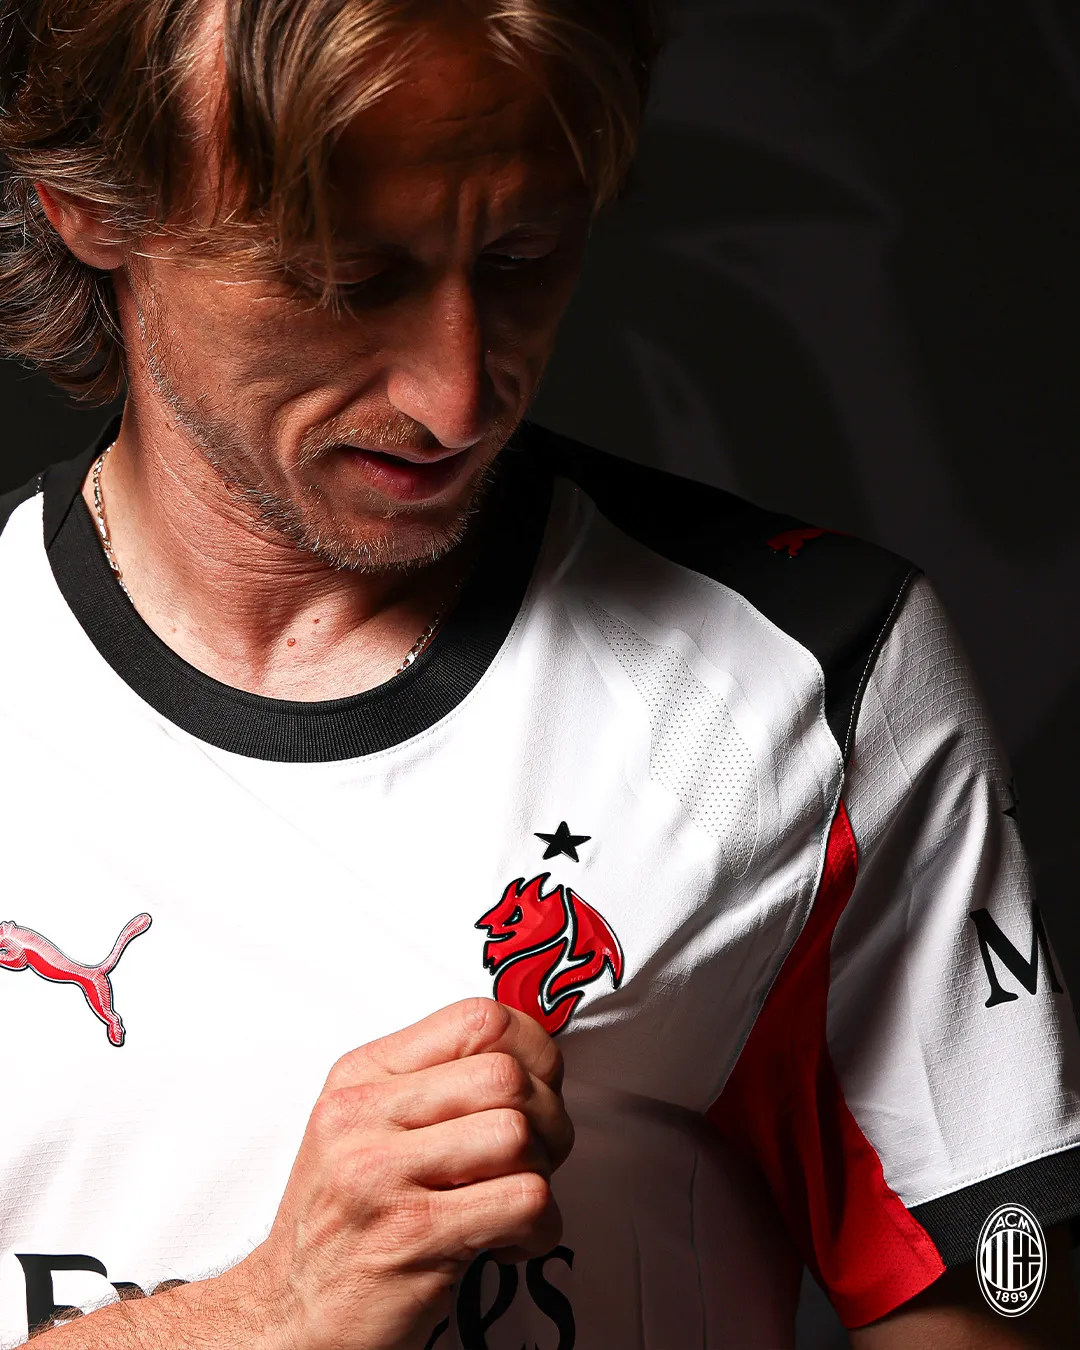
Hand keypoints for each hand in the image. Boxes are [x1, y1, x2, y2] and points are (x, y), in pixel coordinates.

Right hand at [230, 997, 572, 1349]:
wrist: (286, 1315)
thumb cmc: (345, 1220)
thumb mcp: (365, 1126)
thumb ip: (434, 1082)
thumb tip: (529, 1056)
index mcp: (362, 1074)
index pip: (477, 1019)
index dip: (532, 1049)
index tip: (540, 1086)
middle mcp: (364, 1116)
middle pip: (505, 1076)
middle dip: (548, 1117)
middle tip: (538, 1154)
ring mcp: (382, 1174)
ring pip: (517, 1134)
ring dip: (542, 1173)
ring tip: (517, 1198)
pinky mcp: (411, 1236)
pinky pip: (522, 1202)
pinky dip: (540, 1227)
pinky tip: (511, 1242)